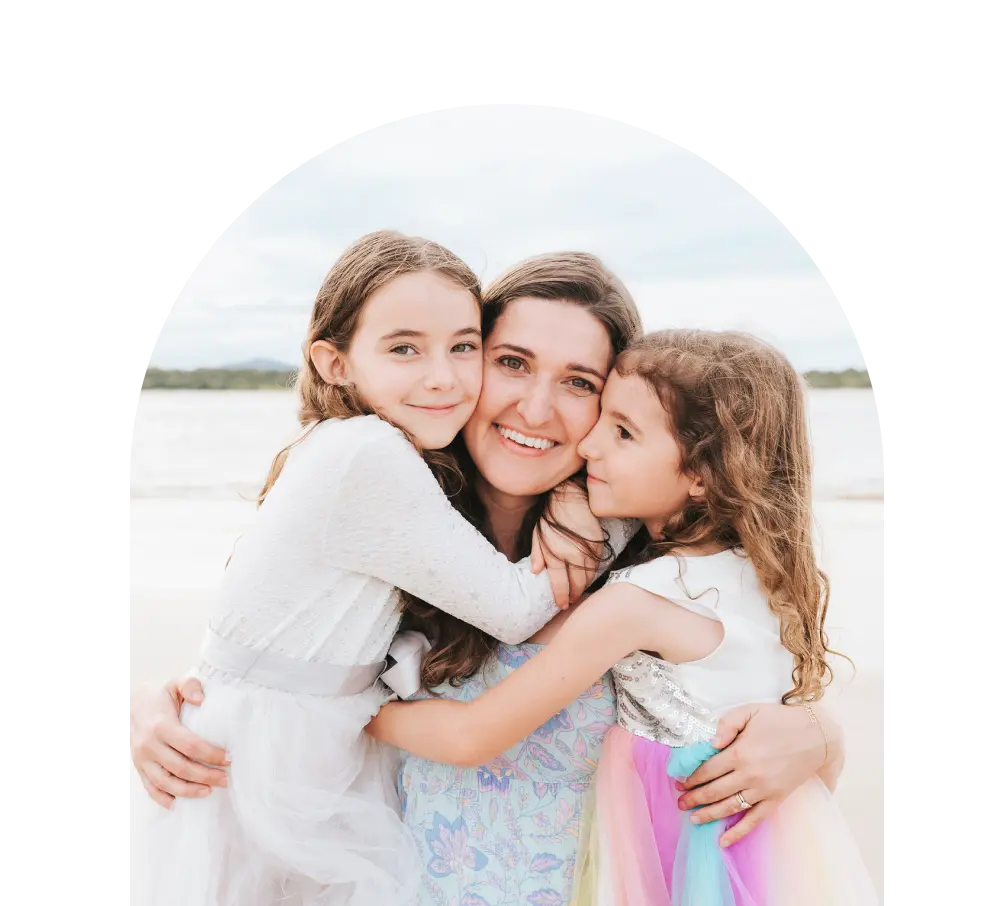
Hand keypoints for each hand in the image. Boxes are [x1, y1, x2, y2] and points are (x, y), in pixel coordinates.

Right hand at [128, 676, 228, 808]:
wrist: (136, 703)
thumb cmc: (163, 695)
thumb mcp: (176, 683)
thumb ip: (190, 685)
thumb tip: (201, 699)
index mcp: (161, 726)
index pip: (190, 745)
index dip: (210, 754)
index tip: (228, 759)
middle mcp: (149, 745)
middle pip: (180, 767)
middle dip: (205, 775)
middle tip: (225, 779)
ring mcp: (142, 759)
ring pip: (165, 782)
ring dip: (188, 791)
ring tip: (209, 792)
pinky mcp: (139, 767)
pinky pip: (150, 788)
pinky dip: (163, 799)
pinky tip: (179, 804)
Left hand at [530, 481, 604, 608]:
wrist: (570, 496)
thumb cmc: (550, 514)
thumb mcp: (537, 534)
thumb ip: (537, 554)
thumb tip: (535, 571)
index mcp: (556, 555)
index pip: (560, 585)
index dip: (561, 597)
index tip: (561, 604)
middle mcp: (573, 556)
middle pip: (577, 585)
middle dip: (573, 595)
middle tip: (570, 601)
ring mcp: (588, 552)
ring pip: (589, 577)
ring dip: (584, 586)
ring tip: (578, 591)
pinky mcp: (598, 545)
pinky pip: (597, 566)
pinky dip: (592, 573)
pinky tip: (587, 576)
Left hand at [675, 701, 841, 846]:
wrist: (816, 736)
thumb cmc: (780, 720)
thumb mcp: (750, 711)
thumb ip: (726, 725)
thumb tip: (709, 744)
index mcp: (739, 753)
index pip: (706, 770)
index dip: (690, 778)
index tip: (678, 782)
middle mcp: (748, 775)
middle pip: (713, 791)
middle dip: (693, 798)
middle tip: (680, 802)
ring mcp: (763, 790)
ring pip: (729, 807)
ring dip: (708, 814)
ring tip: (692, 819)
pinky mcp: (776, 800)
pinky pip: (754, 820)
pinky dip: (738, 832)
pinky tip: (723, 841)